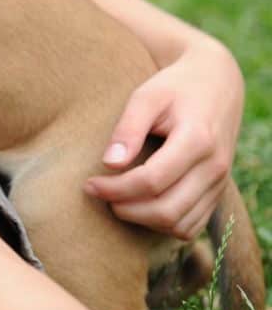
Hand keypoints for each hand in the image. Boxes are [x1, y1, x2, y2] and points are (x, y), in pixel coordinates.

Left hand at [84, 37, 242, 239]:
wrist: (217, 83)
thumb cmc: (175, 87)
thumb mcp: (146, 96)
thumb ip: (128, 129)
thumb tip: (109, 164)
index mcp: (197, 140)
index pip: (152, 181)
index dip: (115, 189)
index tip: (89, 184)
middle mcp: (214, 167)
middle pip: (166, 210)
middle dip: (125, 209)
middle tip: (98, 193)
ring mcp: (219, 183)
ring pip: (180, 225)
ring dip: (142, 220)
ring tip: (116, 199)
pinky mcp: (218, 192)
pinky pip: (191, 226)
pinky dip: (162, 224)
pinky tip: (139, 205)